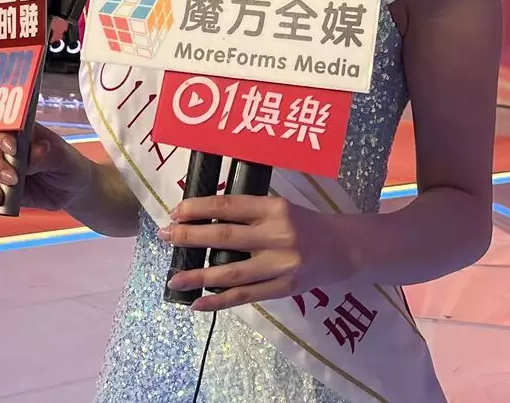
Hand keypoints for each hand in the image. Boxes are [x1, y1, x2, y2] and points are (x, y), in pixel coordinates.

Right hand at [0, 122, 90, 212]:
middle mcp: (11, 151)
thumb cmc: (69, 164)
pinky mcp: (7, 191)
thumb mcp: (65, 158)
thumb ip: (48, 156)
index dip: (4, 138)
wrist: (74, 189)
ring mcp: (6, 172)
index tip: (13, 149)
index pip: (7, 130)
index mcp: (25, 135)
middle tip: (13, 178)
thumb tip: (33, 154)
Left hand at [158, 195, 355, 311]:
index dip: (198, 209)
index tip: (175, 213)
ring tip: (173, 279)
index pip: (228, 205)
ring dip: (197, 276)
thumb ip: (249, 212)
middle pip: (224, 236)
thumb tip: (203, 220)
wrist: (344, 249)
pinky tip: (197, 303)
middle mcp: (277, 234)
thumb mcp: (281, 207)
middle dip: (189, 237)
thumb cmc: (305, 224)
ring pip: (230, 272)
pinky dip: (219, 301)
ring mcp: (280, 264)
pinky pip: (245, 296)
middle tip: (165, 237)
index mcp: (274, 208)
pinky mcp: (283, 288)